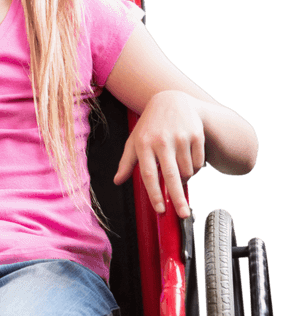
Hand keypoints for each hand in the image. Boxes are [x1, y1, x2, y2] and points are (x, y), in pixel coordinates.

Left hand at [113, 91, 205, 217]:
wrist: (172, 100)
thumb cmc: (150, 125)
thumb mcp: (135, 140)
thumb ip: (127, 162)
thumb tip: (117, 181)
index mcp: (144, 144)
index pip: (148, 175)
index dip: (154, 194)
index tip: (160, 210)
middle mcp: (162, 140)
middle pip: (171, 176)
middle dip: (177, 198)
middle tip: (183, 215)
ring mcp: (180, 136)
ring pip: (187, 171)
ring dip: (184, 178)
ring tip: (177, 168)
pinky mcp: (196, 134)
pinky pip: (198, 162)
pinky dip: (195, 167)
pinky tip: (188, 158)